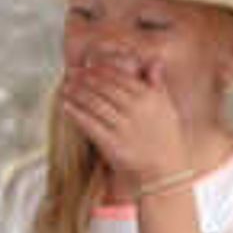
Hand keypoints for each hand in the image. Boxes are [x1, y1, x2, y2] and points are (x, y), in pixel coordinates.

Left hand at [57, 58, 195, 192]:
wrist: (166, 171)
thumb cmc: (167, 138)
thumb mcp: (168, 108)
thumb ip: (157, 84)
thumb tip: (153, 61)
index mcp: (149, 97)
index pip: (118, 76)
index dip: (99, 69)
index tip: (87, 66)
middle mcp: (136, 109)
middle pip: (103, 87)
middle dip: (84, 78)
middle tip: (70, 73)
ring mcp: (123, 127)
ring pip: (94, 103)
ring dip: (76, 93)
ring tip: (65, 87)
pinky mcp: (112, 144)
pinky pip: (89, 124)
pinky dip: (76, 113)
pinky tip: (66, 106)